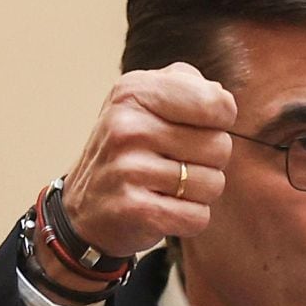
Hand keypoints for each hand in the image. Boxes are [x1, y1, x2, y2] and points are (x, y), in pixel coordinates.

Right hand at [60, 62, 236, 257]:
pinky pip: (198, 216)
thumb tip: (221, 98)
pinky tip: (162, 209)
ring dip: (198, 193)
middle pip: (221, 146)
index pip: (218, 103)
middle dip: (209, 161)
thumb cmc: (132, 150)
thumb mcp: (147, 102)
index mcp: (134, 91)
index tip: (194, 128)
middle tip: (173, 164)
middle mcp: (127, 126)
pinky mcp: (135, 209)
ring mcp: (128, 168)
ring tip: (166, 187)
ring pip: (213, 184)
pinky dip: (189, 219)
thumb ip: (187, 85)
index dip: (220, 121)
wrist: (84, 209)